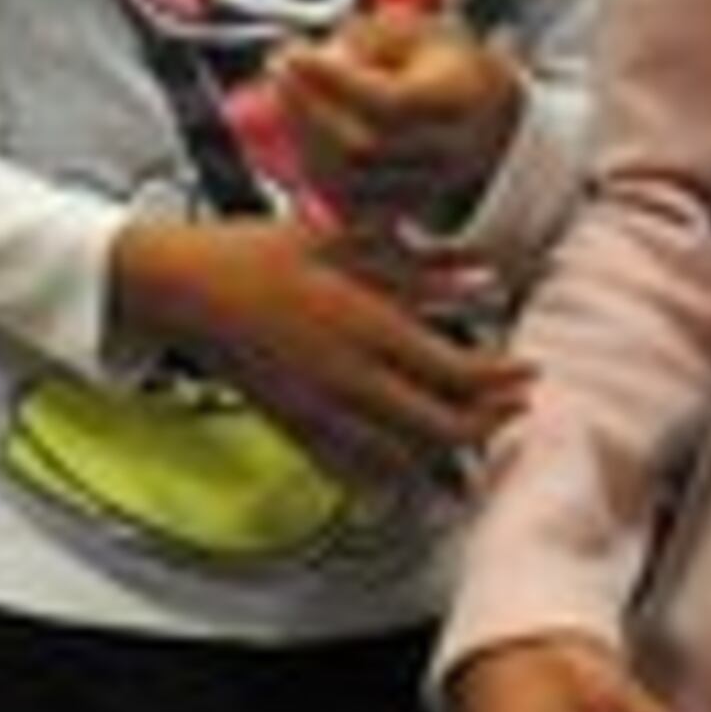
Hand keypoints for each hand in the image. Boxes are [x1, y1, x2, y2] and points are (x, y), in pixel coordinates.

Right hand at [111, 211, 524, 488]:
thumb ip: (420, 265)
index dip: (503, 380)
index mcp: (366, 326)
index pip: (457, 372)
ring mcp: (320, 412)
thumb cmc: (258, 255)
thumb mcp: (345, 240)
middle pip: (441, 427)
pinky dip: (392, 471)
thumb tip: (484, 275)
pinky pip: (355, 468)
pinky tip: (411, 461)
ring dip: (445, 450)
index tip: (526, 372)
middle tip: (512, 409)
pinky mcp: (295, 429)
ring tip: (471, 430)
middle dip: (488, 423)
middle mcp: (348, 379)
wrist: (184, 290)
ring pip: (404, 456)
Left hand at [262, 6, 525, 252]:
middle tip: (278, 67)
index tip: (293, 54)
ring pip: (348, 182)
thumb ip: (363, 41)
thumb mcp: (408, 28)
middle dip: (307, 108)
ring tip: (283, 94)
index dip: (334, 82)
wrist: (474, 107)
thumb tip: (314, 64)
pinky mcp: (399, 211)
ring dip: (302, 138)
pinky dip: (310, 173)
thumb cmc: (433, 61)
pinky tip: (296, 134)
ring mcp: (427, 189)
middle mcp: (450, 153)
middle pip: (364, 147)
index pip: (391, 103)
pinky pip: (344, 207)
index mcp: (461, 97)